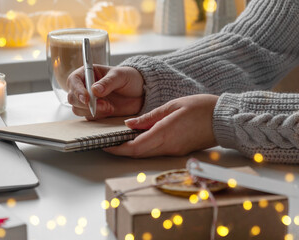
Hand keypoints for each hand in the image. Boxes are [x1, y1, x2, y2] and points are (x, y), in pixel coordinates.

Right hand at [67, 65, 143, 119]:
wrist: (141, 93)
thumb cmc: (130, 79)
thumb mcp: (121, 76)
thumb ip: (108, 82)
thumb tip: (94, 90)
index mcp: (88, 73)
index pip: (73, 80)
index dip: (77, 90)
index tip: (87, 98)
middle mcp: (85, 87)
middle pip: (72, 97)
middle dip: (85, 103)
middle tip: (103, 104)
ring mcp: (89, 101)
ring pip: (77, 109)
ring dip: (92, 110)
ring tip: (109, 106)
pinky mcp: (94, 112)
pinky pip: (88, 117)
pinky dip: (98, 115)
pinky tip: (110, 110)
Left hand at [104, 94, 218, 157]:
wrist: (223, 119)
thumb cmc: (200, 108)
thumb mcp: (172, 106)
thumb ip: (149, 117)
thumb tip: (129, 124)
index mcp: (164, 133)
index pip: (135, 147)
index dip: (118, 149)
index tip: (105, 145)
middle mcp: (167, 146)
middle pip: (138, 154)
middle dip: (121, 151)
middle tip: (109, 143)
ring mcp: (174, 151)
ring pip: (146, 154)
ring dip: (131, 150)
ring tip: (120, 140)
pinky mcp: (178, 151)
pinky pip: (156, 152)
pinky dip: (143, 147)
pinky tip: (139, 138)